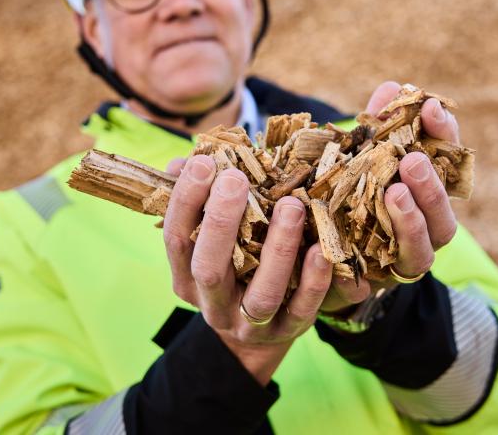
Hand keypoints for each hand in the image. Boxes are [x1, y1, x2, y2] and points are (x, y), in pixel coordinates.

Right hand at [162, 156, 332, 384]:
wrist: (255, 336)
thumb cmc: (231, 266)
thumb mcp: (209, 238)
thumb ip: (198, 201)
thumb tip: (183, 163)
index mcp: (187, 276)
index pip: (177, 239)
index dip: (185, 201)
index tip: (203, 163)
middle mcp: (213, 303)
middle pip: (209, 269)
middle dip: (221, 223)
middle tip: (235, 179)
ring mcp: (249, 323)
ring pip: (262, 294)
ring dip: (278, 249)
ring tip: (291, 207)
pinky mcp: (287, 331)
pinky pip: (301, 310)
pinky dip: (312, 281)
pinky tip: (320, 250)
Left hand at [320, 81, 461, 314]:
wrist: (320, 255)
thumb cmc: (351, 193)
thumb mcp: (360, 157)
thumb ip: (377, 128)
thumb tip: (393, 87)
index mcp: (428, 194)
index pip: (448, 163)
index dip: (445, 136)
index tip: (431, 108)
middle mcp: (425, 231)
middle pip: (443, 216)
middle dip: (431, 187)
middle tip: (412, 161)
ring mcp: (402, 260)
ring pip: (420, 250)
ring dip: (411, 222)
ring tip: (393, 194)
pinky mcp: (373, 284)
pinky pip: (377, 278)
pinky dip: (366, 264)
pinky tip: (353, 242)